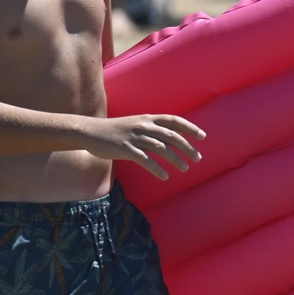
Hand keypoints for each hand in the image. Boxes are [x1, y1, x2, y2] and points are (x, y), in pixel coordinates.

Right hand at [83, 114, 205, 179]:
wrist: (91, 131)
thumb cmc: (115, 130)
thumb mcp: (135, 123)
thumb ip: (151, 128)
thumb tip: (170, 135)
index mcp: (147, 118)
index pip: (173, 121)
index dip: (189, 127)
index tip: (202, 136)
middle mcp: (144, 126)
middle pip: (171, 135)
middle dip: (187, 147)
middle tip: (197, 158)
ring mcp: (135, 137)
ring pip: (161, 148)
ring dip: (175, 159)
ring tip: (185, 169)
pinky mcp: (125, 149)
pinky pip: (145, 160)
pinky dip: (157, 169)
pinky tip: (165, 176)